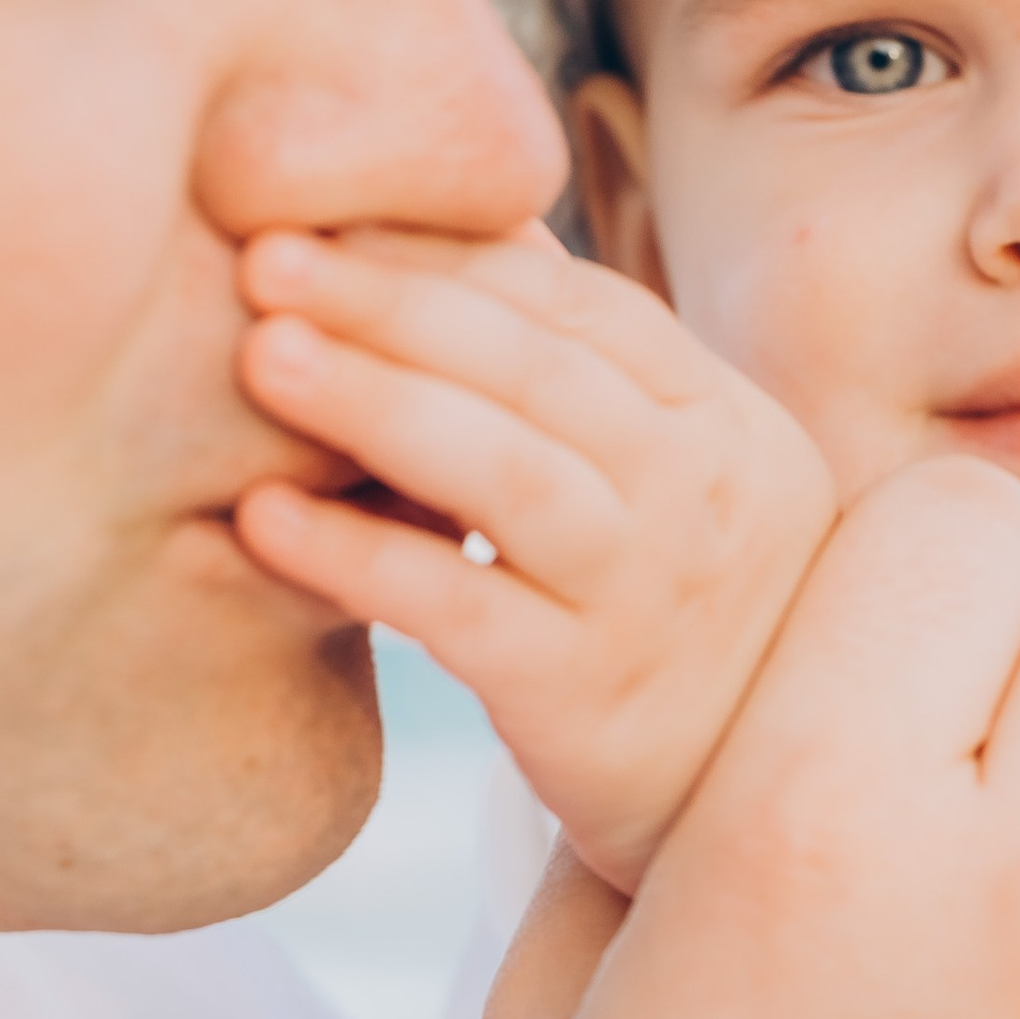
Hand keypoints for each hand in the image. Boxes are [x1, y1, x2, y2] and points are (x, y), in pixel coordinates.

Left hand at [233, 221, 835, 889]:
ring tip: (261, 356)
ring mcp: (648, 597)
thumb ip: (587, 379)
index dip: (452, 254)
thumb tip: (462, 239)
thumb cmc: (681, 618)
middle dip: (394, 302)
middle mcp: (701, 495)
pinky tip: (260, 520)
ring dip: (375, 403)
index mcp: (722, 420)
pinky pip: (462, 610)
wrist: (760, 804)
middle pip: (537, 370)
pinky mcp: (585, 697)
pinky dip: (358, 556)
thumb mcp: (677, 485)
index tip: (328, 214)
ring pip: (509, 473)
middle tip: (266, 256)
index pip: (582, 309)